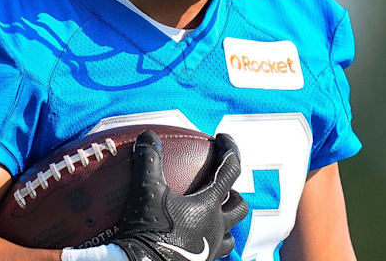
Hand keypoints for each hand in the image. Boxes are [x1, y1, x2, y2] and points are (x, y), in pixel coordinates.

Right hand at [109, 130, 248, 260]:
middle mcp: (216, 228)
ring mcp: (210, 250)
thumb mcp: (146, 192)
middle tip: (221, 187)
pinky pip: (212, 252)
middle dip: (233, 194)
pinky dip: (207, 241)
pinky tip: (190, 238)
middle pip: (239, 207)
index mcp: (209, 206)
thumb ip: (148, 161)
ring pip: (230, 235)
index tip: (222, 137)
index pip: (230, 170)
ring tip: (211, 216)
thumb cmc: (148, 231)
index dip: (230, 149)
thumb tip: (148, 135)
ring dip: (225, 222)